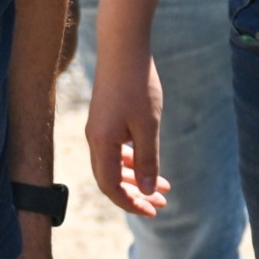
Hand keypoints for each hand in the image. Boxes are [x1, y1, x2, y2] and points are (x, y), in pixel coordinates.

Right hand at [85, 45, 168, 217]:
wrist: (123, 47)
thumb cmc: (137, 85)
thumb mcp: (148, 126)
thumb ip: (147, 160)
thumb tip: (149, 191)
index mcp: (102, 144)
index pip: (111, 187)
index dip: (131, 203)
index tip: (153, 211)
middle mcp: (95, 139)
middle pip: (110, 180)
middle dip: (135, 195)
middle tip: (161, 203)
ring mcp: (98, 129)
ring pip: (112, 165)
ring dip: (135, 178)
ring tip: (163, 185)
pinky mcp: (104, 118)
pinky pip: (114, 149)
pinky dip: (130, 160)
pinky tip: (146, 160)